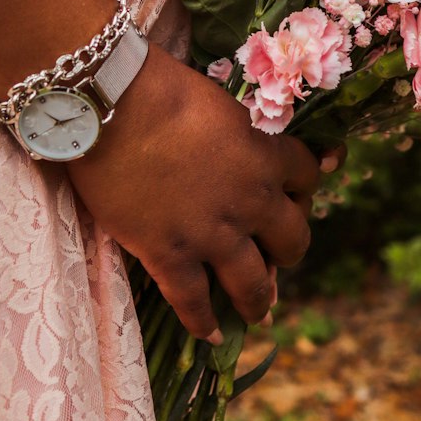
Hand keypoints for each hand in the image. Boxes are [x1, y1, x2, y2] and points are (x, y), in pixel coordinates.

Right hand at [67, 44, 335, 341]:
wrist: (112, 104)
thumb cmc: (159, 86)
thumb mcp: (218, 100)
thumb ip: (237, 128)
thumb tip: (241, 135)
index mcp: (265, 155)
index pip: (308, 175)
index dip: (304, 185)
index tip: (298, 191)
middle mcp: (250, 201)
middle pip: (293, 239)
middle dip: (287, 249)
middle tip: (275, 254)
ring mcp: (211, 234)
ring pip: (253, 284)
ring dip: (259, 300)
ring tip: (257, 311)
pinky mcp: (169, 255)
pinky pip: (193, 303)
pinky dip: (203, 323)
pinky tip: (210, 334)